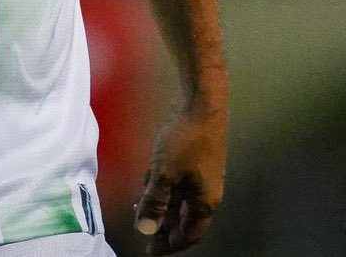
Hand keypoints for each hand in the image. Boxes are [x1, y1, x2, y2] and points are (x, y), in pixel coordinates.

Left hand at [135, 101, 225, 253]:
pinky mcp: (194, 160)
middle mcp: (206, 191)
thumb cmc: (186, 139)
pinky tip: (147, 183)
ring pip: (179, 199)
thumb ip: (155, 203)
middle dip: (162, 225)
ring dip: (160, 205)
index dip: (170, 245)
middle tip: (143, 229)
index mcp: (205, 201)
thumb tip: (146, 230)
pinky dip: (163, 187)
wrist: (202, 102)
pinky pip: (177, 183)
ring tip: (138, 207)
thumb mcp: (164, 173)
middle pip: (184, 219)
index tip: (151, 250)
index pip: (189, 234)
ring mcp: (201, 175)